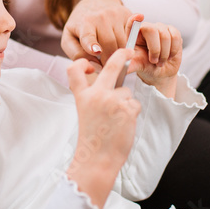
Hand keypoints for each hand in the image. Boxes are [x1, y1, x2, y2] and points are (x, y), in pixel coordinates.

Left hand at [61, 0, 134, 64]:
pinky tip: (121, 44)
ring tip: (111, 54)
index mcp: (84, 23)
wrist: (94, 2)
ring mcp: (116, 14)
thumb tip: (94, 65)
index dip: (92, 44)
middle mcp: (101, 16)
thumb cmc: (80, 26)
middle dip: (109, 59)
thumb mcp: (70, 39)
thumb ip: (77, 54)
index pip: (88, 36)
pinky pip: (132, 36)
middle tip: (104, 65)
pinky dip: (128, 43)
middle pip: (110, 46)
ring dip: (118, 53)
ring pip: (123, 43)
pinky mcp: (128, 15)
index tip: (96, 51)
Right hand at [65, 50, 140, 208]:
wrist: (98, 159)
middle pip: (112, 66)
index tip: (90, 64)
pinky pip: (134, 104)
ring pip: (126, 92)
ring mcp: (113, 101)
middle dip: (122, 54)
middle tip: (129, 50)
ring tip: (116, 121)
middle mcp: (96, 95)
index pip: (75, 70)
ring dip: (125, 103)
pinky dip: (131, 113)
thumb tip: (113, 85)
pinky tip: (123, 125)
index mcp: (82, 96)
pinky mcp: (127, 109)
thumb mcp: (85, 113)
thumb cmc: (93, 139)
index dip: (82, 63)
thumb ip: (94, 97)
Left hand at [126, 16, 181, 98]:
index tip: (140, 17)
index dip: (135, 18)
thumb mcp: (137, 66)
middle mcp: (146, 28)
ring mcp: (159, 28)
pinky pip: (176, 36)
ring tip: (161, 61)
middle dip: (155, 49)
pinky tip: (169, 56)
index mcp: (134, 34)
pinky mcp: (172, 31)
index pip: (132, 22)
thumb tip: (122, 66)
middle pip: (151, 30)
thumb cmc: (146, 66)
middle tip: (154, 61)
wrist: (161, 72)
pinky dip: (174, 49)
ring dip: (164, 53)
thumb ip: (130, 65)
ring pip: (165, 35)